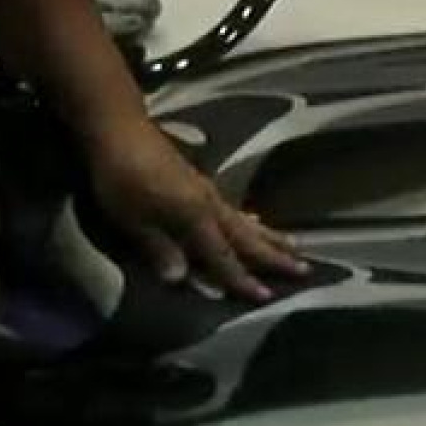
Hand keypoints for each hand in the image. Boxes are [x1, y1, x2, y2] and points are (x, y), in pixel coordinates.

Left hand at [87, 118, 309, 300]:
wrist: (119, 128)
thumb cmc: (121, 175)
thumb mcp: (132, 217)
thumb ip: (158, 247)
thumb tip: (181, 280)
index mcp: (195, 215)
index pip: (222, 255)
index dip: (242, 278)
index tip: (268, 297)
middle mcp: (209, 204)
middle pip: (246, 236)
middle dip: (275, 255)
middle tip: (306, 269)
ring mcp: (207, 191)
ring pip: (246, 221)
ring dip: (271, 237)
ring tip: (295, 247)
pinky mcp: (199, 183)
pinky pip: (235, 209)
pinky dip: (251, 221)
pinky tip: (256, 222)